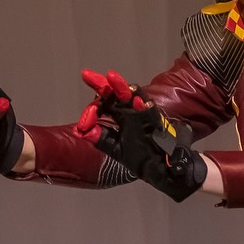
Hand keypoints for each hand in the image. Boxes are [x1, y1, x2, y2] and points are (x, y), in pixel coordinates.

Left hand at [78, 68, 205, 201]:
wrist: (164, 168)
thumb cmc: (141, 156)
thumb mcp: (116, 148)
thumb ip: (99, 138)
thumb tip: (79, 130)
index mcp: (120, 116)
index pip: (106, 102)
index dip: (94, 101)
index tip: (85, 95)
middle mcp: (131, 112)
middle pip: (118, 94)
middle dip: (106, 84)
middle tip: (88, 75)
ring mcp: (145, 114)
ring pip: (135, 96)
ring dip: (123, 88)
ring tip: (111, 77)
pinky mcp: (158, 123)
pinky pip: (151, 114)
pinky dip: (146, 108)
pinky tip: (140, 102)